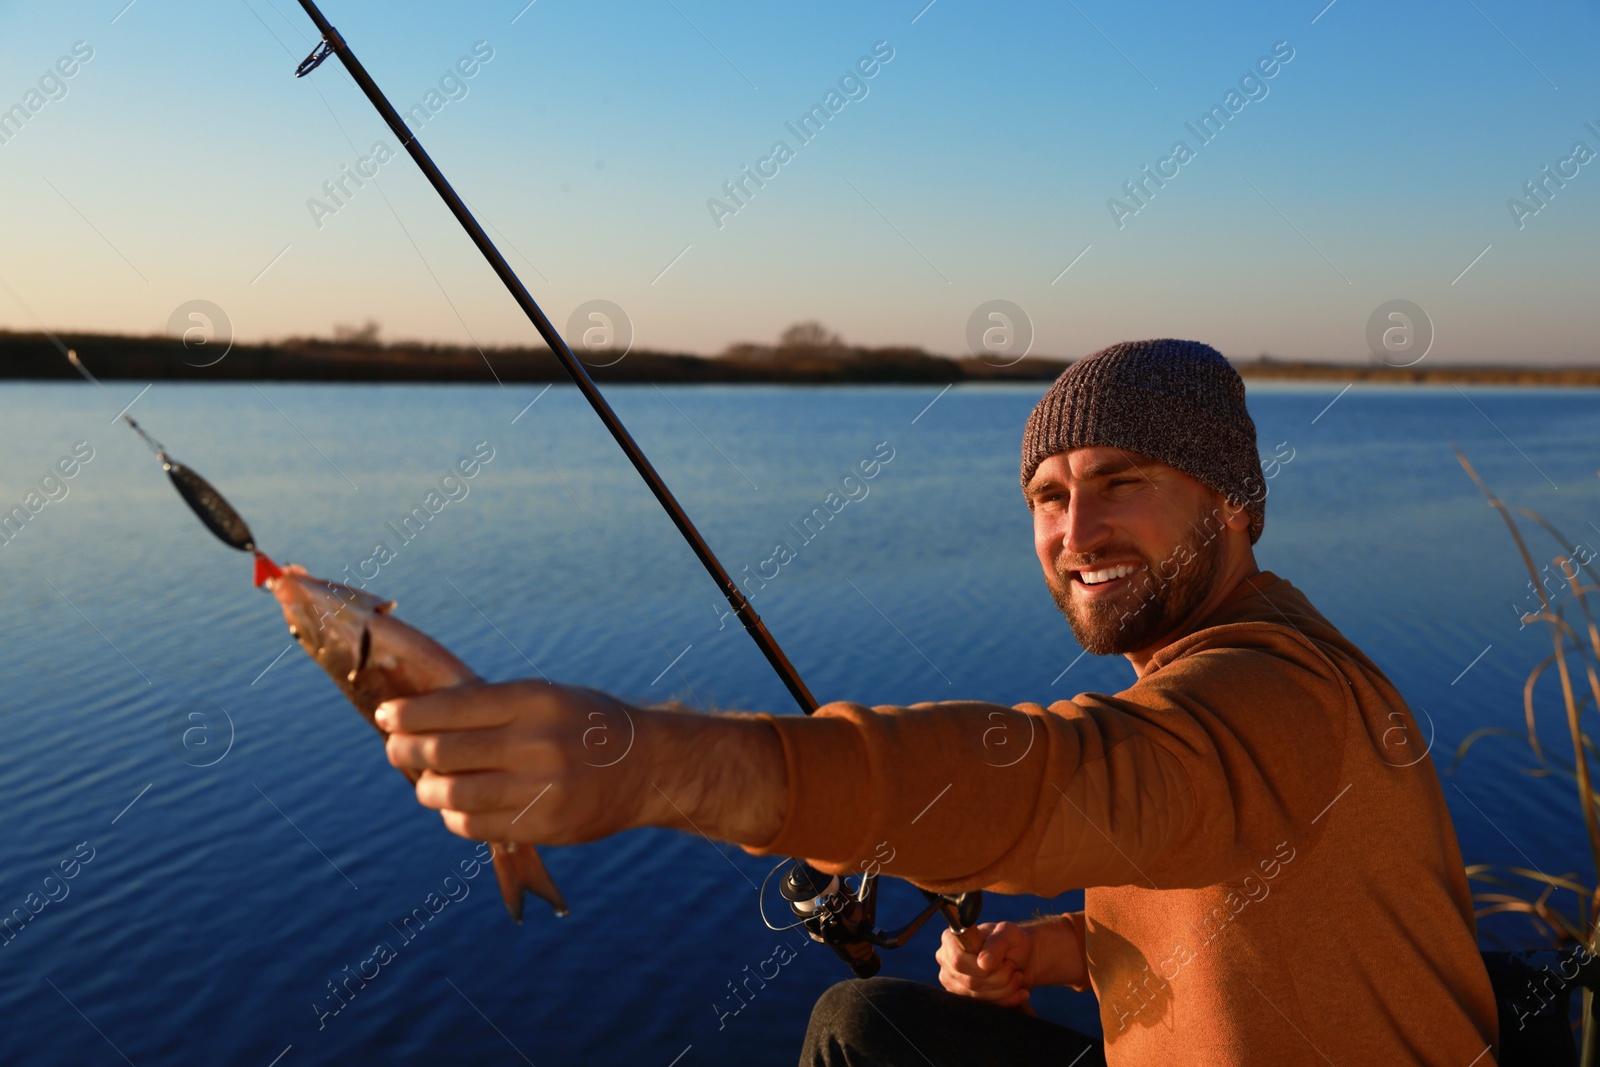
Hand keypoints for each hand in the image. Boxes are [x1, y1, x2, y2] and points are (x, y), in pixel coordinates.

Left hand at [378, 680, 645, 846]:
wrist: (646, 767)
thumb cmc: (585, 726)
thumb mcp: (547, 697)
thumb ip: (493, 707)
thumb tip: (420, 719)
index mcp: (534, 700)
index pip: (452, 707)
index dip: (410, 714)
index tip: (387, 716)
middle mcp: (536, 742)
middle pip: (444, 751)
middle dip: (406, 750)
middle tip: (395, 749)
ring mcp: (541, 787)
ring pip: (453, 793)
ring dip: (427, 789)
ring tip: (426, 784)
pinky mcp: (542, 825)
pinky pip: (475, 825)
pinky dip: (454, 817)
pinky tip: (456, 808)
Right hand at [936, 921, 1035, 1009]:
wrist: (1022, 957)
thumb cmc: (1013, 940)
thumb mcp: (1008, 933)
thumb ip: (996, 944)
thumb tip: (983, 963)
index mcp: (950, 940)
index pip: (958, 962)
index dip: (983, 968)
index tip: (1006, 962)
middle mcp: (947, 962)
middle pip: (970, 982)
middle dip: (1000, 979)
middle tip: (1014, 968)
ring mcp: (953, 983)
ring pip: (978, 997)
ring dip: (1006, 990)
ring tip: (1018, 977)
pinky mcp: (965, 999)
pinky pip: (984, 1008)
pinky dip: (1007, 1001)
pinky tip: (1020, 993)